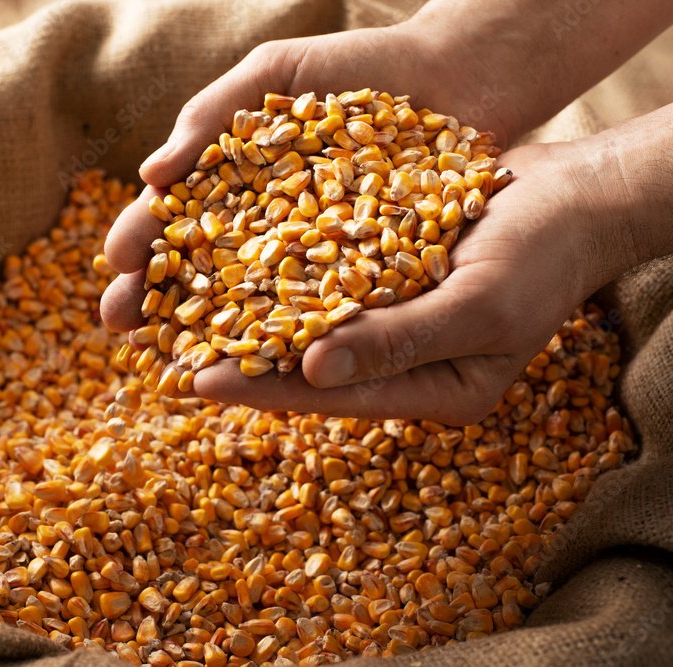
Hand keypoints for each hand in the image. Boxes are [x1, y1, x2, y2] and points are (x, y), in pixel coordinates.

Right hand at [101, 23, 516, 332]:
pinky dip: (293, 335)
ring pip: (254, 301)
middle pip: (201, 269)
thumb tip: (149, 173)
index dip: (139, 241)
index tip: (112, 266)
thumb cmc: (359, 66)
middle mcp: (265, 226)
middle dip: (157, 298)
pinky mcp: (364, 276)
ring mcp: (314, 256)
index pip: (173, 217)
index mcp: (232, 181)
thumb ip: (211, 117)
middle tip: (119, 327)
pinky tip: (265, 358)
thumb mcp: (274, 74)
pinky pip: (323, 309)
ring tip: (176, 356)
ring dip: (212, 332)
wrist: (460, 74)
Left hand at [190, 139, 634, 423]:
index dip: (262, 387)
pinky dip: (278, 270)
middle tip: (166, 353)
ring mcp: (392, 317)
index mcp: (432, 391)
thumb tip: (312, 368)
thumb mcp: (480, 305)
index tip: (197, 381)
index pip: (331, 396)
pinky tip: (227, 258)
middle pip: (308, 365)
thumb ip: (400, 340)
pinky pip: (321, 277)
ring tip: (180, 310)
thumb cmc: (545, 258)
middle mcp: (403, 361)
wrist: (575, 196)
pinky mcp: (383, 273)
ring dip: (247, 313)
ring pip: (305, 321)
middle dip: (239, 357)